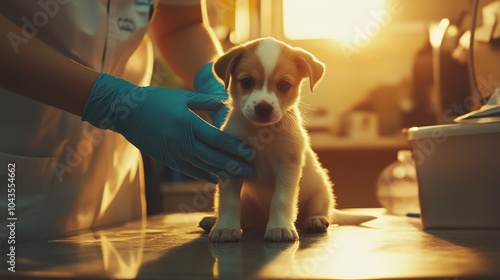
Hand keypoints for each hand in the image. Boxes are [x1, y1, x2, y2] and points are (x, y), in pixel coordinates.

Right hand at [81, 73, 253, 182]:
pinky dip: (204, 175)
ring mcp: (174, 152)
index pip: (217, 139)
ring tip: (239, 177)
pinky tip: (217, 178)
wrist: (126, 112)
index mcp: (188, 124)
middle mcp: (182, 141)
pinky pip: (190, 170)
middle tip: (251, 170)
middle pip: (214, 157)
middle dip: (234, 165)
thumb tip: (227, 102)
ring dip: (222, 173)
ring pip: (203, 167)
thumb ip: (206, 101)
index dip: (235, 148)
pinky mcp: (168, 159)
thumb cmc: (156, 100)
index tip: (250, 153)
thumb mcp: (183, 97)